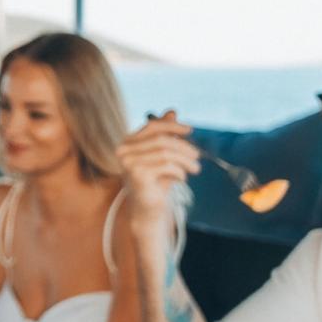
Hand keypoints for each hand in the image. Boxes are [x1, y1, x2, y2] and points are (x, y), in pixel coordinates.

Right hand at [117, 111, 199, 237]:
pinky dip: (180, 171)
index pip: (152, 126)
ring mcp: (128, 163)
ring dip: (186, 160)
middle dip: (184, 146)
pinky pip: (167, 165)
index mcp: (127, 143)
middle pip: (161, 139)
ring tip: (196, 169)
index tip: (190, 130)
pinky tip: (183, 179)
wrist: (148, 210)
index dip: (172, 126)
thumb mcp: (162, 156)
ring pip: (166, 152)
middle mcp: (124, 151)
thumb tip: (172, 111)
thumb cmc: (156, 182)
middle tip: (198, 157)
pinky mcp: (138, 175)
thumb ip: (165, 134)